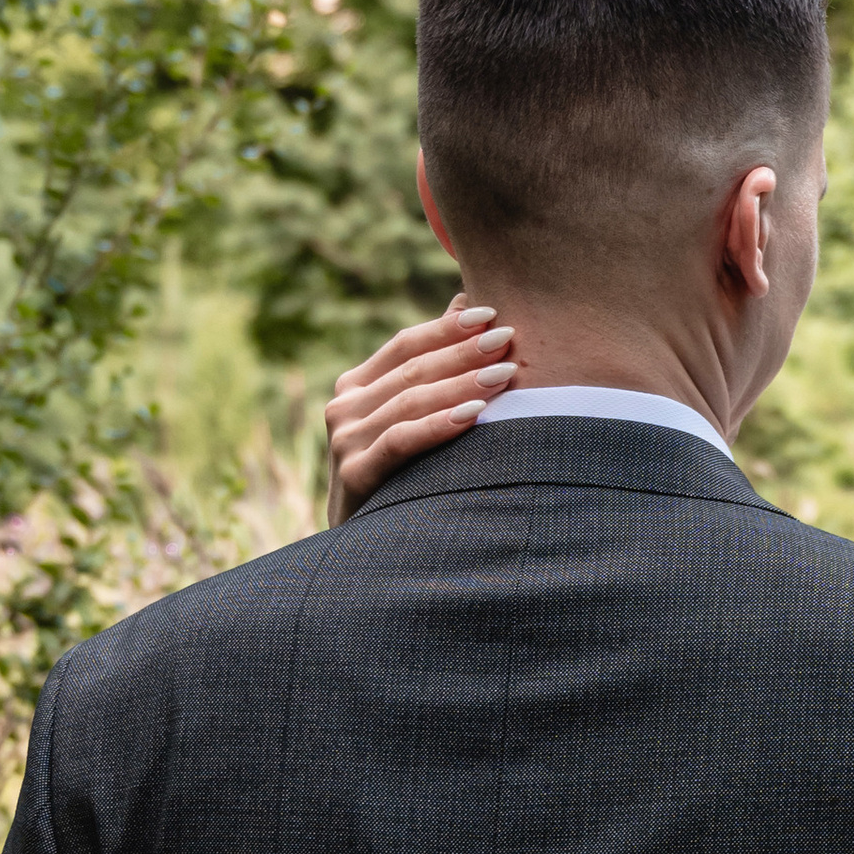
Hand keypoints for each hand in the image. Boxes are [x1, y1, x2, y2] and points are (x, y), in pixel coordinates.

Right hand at [324, 305, 517, 524]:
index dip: (448, 327)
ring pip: (410, 401)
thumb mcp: (410, 419)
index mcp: (356, 387)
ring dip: (461, 384)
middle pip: (412, 369)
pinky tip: (475, 415)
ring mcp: (344, 440)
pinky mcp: (354, 473)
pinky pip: (402, 440)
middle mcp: (344, 407)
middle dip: (464, 352)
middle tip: (509, 337)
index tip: (492, 313)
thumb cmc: (399, 479)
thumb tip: (468, 299)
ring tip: (505, 373)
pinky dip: (439, 425)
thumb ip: (433, 363)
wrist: (362, 553)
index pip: (406, 345)